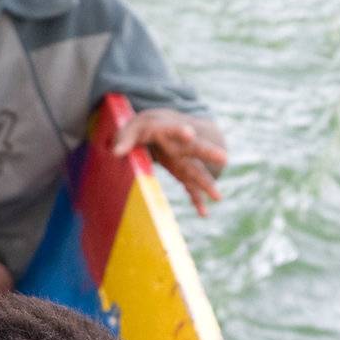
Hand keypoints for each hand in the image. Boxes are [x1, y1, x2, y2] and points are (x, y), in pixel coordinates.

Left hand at [112, 110, 226, 216]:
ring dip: (206, 184)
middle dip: (207, 154)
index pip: (174, 129)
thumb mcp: (129, 128)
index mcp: (166, 130)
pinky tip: (204, 213)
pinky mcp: (181, 171)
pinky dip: (196, 199)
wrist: (155, 127)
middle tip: (223, 158)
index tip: (189, 134)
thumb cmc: (140, 127)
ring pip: (196, 171)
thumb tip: (116, 153)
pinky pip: (190, 186)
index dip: (180, 132)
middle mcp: (179, 146)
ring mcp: (182, 160)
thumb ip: (124, 139)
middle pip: (194, 149)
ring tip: (218, 197)